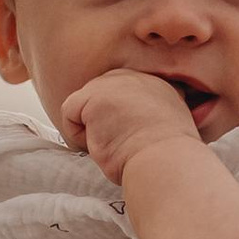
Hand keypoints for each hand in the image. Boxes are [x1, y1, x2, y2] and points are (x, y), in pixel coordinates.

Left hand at [61, 69, 202, 182]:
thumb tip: (132, 124)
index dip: (119, 124)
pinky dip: (78, 135)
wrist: (166, 162)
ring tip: (117, 145)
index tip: (134, 142)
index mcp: (155, 83)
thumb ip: (150, 114)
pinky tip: (103, 144)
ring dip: (94, 131)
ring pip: (84, 106)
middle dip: (103, 124)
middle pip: (99, 98)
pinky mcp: (95, 95)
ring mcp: (114, 83)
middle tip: (124, 145)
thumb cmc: (168, 158)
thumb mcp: (169, 126)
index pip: (120, 98)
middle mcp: (134, 76)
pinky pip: (69, 113)